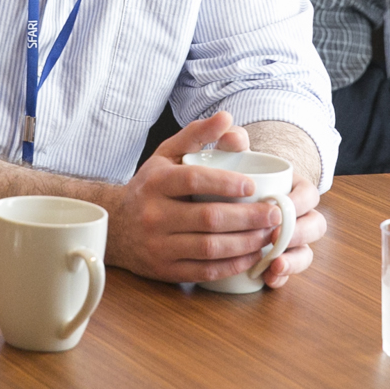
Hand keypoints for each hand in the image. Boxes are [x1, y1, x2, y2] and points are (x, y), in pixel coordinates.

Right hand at [106, 111, 326, 286]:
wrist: (114, 227)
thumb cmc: (150, 186)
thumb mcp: (166, 155)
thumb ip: (197, 134)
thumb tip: (227, 118)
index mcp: (156, 182)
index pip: (193, 180)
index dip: (225, 183)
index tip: (253, 186)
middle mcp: (154, 215)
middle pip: (208, 218)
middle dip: (248, 218)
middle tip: (275, 214)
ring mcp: (158, 245)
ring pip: (209, 248)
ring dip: (246, 243)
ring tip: (269, 235)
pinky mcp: (165, 270)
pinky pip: (205, 271)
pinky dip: (232, 265)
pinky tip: (252, 256)